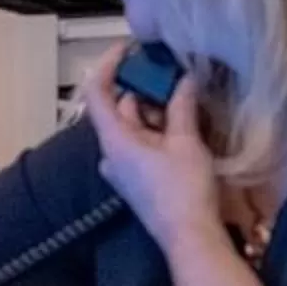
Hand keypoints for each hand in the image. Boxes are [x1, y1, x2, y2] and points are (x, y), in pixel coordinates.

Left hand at [88, 62, 229, 261]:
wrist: (190, 237)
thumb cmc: (184, 190)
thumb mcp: (186, 142)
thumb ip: (182, 106)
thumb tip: (185, 80)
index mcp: (114, 140)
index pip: (96, 93)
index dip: (107, 65)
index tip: (127, 48)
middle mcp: (111, 154)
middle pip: (119, 108)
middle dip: (144, 88)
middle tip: (172, 71)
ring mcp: (122, 168)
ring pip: (133, 126)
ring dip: (155, 109)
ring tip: (184, 94)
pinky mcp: (136, 179)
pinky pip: (141, 144)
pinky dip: (157, 129)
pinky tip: (182, 122)